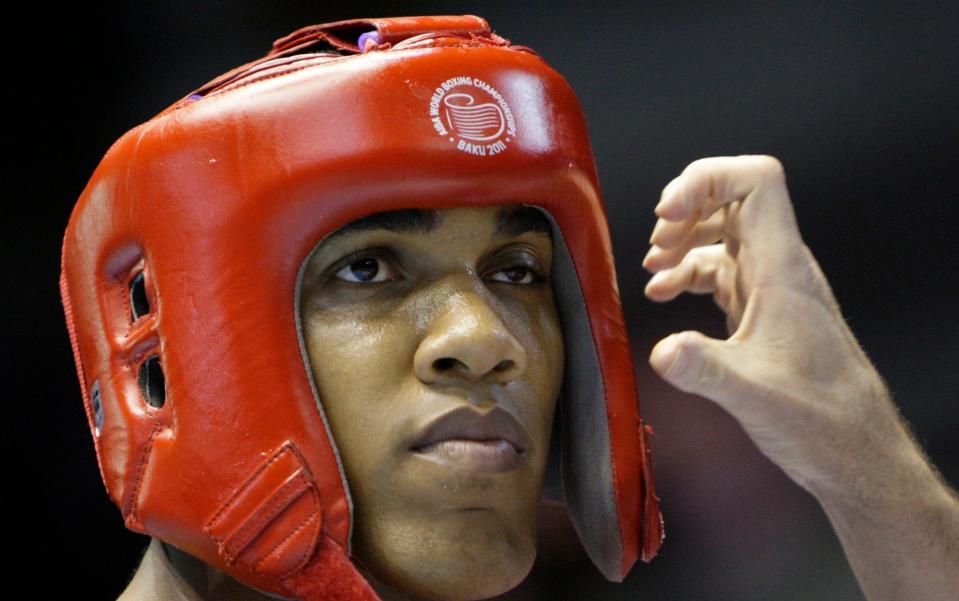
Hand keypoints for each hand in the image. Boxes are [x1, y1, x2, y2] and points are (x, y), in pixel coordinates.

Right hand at [641, 155, 958, 600]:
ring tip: (653, 269)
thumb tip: (662, 350)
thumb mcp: (754, 397)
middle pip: (734, 197)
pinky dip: (689, 272)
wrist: (855, 454)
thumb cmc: (821, 423)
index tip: (667, 215)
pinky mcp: (763, 309)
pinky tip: (667, 295)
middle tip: (655, 244)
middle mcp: (780, 269)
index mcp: (784, 271)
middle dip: (687, 207)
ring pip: (726, 233)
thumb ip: (705, 369)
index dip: (706, 181)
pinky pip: (721, 269)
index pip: (756, 183)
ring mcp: (772, 287)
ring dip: (684, 239)